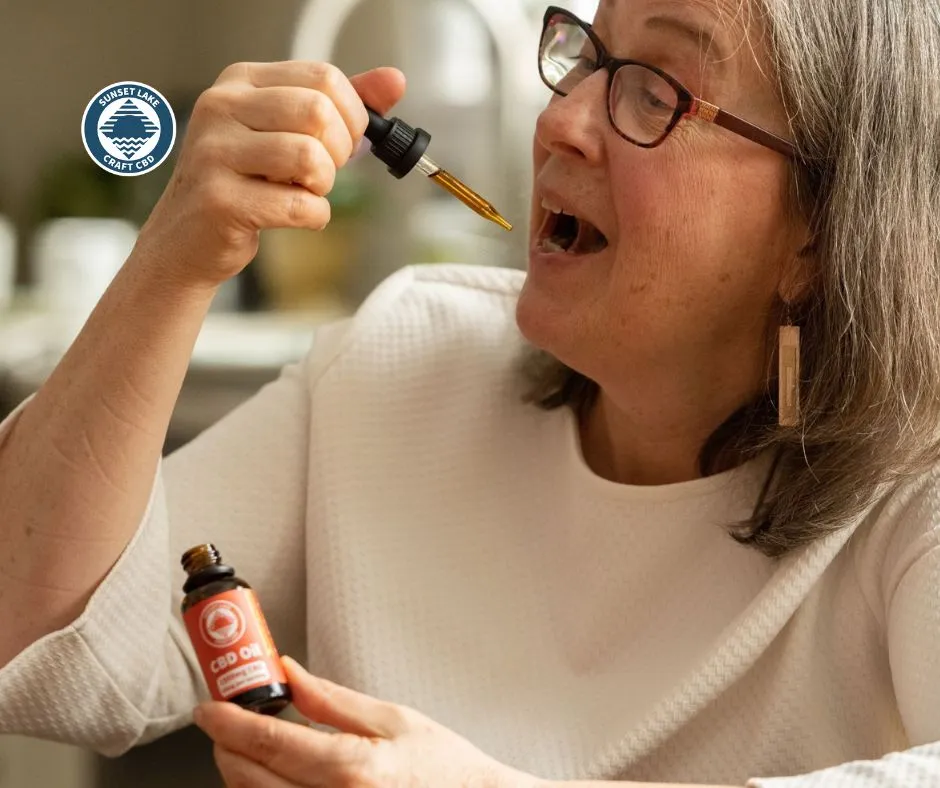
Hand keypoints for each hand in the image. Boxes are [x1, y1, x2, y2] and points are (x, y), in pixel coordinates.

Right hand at [133, 61, 405, 290]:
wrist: (188, 239)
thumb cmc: (243, 183)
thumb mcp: (288, 132)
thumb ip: (340, 105)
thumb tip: (393, 81)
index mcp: (242, 81)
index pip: (324, 77)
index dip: (351, 116)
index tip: (343, 141)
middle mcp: (222, 107)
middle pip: (319, 113)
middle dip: (339, 152)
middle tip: (322, 173)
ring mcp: (215, 152)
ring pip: (310, 157)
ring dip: (323, 186)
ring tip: (302, 192)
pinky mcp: (220, 199)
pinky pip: (299, 205)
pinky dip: (314, 217)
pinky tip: (294, 215)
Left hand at [193, 656, 534, 787]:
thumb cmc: (442, 768)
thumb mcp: (392, 719)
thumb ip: (331, 700)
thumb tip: (288, 672)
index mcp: (351, 770)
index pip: (270, 742)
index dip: (228, 722)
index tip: (208, 708)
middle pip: (249, 779)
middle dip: (225, 747)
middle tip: (222, 720)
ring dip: (238, 772)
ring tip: (245, 744)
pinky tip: (269, 776)